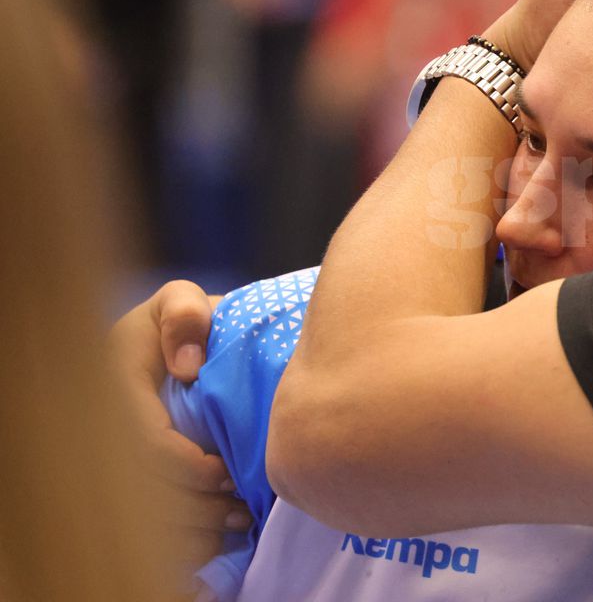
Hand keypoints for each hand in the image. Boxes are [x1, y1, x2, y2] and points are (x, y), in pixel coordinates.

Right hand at [111, 281, 250, 576]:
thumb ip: (183, 316)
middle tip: (242, 508)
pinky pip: (150, 523)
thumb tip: (187, 365)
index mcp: (115, 388)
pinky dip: (186, 537)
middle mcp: (107, 426)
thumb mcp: (179, 300)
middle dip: (194, 505)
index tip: (226, 471)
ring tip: (240, 519)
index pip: (143, 444)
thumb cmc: (183, 322)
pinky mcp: (131, 476)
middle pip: (144, 488)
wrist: (176, 342)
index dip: (186, 466)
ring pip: (147, 512)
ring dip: (193, 525)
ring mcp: (114, 455)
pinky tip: (222, 533)